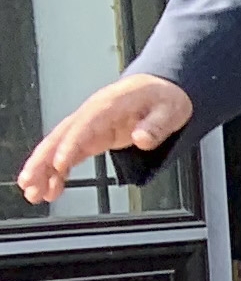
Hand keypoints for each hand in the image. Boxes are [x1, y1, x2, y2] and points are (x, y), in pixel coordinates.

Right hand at [19, 75, 193, 205]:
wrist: (162, 87)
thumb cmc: (164, 96)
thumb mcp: (170, 109)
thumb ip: (156, 126)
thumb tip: (141, 138)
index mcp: (109, 105)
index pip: (84, 126)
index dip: (70, 145)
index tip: (60, 164)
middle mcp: (92, 115)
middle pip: (61, 137)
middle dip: (42, 160)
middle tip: (29, 182)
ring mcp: (89, 126)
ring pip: (59, 148)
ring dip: (43, 171)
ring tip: (33, 193)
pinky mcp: (92, 137)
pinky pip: (70, 155)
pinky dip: (58, 172)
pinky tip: (52, 189)